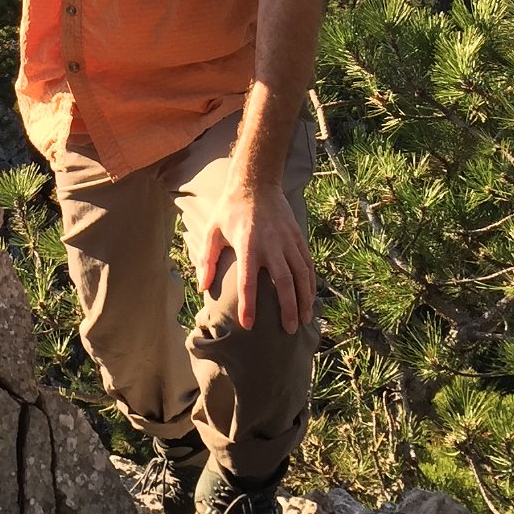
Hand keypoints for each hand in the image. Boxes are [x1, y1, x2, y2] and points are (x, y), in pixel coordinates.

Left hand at [195, 180, 315, 334]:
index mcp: (247, 245)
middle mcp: (271, 244)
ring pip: (301, 275)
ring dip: (304, 299)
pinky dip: (311, 282)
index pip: (248, 281)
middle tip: (288, 330)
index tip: (248, 325)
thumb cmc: (230, 210)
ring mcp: (287, 241)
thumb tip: (202, 287)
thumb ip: (206, 259)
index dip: (248, 305)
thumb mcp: (212, 231)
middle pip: (284, 282)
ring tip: (304, 319)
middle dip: (288, 308)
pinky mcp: (298, 237)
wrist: (256, 183)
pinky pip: (307, 264)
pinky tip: (310, 297)